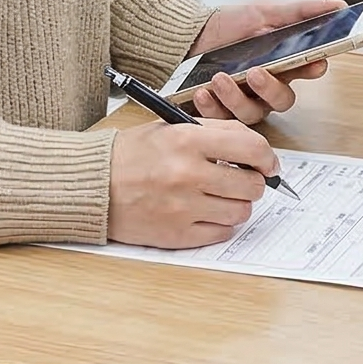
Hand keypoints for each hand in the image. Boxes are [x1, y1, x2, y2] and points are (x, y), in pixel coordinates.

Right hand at [107, 117, 275, 248]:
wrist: (93, 186)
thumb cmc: (131, 155)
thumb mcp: (170, 128)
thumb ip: (214, 133)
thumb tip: (254, 148)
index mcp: (187, 141)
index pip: (251, 148)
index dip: (268, 157)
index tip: (269, 163)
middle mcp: (188, 175)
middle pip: (251, 185)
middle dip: (254, 182)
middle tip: (244, 179)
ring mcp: (182, 208)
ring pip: (240, 212)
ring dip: (238, 204)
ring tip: (222, 196)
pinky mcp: (175, 235)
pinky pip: (220, 233)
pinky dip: (220, 223)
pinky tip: (207, 212)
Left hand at [181, 0, 344, 124]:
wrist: (188, 34)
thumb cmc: (228, 24)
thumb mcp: (263, 11)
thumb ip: (300, 11)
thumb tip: (337, 5)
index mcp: (283, 61)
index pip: (308, 69)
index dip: (313, 69)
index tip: (313, 63)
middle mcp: (267, 86)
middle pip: (283, 100)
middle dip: (270, 88)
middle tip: (255, 72)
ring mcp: (244, 101)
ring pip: (252, 114)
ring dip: (235, 97)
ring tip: (220, 78)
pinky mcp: (220, 113)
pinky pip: (221, 120)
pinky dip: (212, 107)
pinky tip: (204, 91)